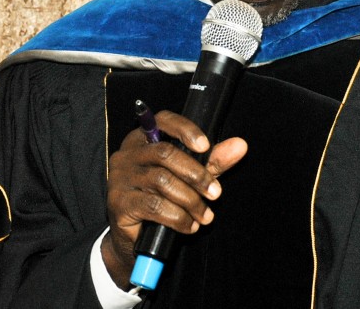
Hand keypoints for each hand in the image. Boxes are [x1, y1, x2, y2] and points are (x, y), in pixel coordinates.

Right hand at [101, 110, 247, 287]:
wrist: (134, 239)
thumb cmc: (163, 199)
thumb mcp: (190, 177)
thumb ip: (213, 161)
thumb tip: (240, 146)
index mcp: (143, 139)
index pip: (163, 121)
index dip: (185, 130)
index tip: (206, 146)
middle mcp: (127, 154)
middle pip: (165, 154)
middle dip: (196, 174)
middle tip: (216, 193)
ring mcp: (120, 178)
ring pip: (162, 182)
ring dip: (191, 201)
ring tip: (205, 215)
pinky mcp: (119, 203)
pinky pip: (154, 206)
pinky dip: (178, 217)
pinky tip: (189, 225)